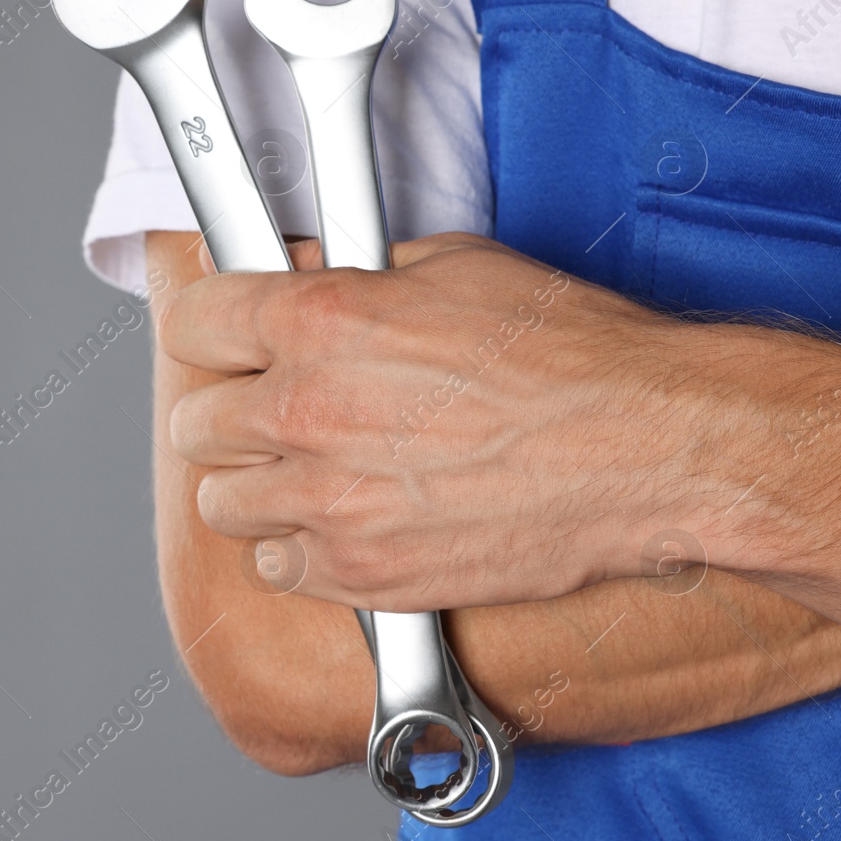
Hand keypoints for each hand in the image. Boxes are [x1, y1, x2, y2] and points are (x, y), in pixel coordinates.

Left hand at [158, 232, 840, 614]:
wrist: (647, 447)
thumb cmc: (569, 353)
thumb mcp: (451, 267)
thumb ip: (349, 273)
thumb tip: (292, 270)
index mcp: (321, 321)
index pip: (193, 323)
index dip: (212, 330)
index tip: (225, 340)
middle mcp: (308, 411)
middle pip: (196, 425)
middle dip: (231, 414)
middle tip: (275, 409)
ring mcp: (329, 501)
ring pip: (224, 505)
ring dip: (258, 487)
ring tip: (315, 471)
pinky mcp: (361, 573)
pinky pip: (278, 569)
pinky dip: (302, 551)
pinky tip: (350, 522)